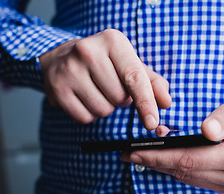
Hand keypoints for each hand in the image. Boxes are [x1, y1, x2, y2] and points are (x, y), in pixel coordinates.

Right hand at [40, 29, 170, 128]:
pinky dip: (90, 114)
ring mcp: (70, 70)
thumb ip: (151, 82)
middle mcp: (88, 51)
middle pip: (120, 98)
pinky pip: (85, 117)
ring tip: (96, 90)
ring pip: (103, 110)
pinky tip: (84, 97)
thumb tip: (166, 102)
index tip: (152, 122)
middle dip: (121, 100)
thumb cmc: (103, 62)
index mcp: (112, 41)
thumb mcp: (128, 63)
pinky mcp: (57, 89)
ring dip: (106, 107)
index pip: (134, 77)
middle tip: (110, 85)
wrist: (60, 58)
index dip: (146, 102)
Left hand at [122, 84, 223, 193]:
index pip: (189, 160)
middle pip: (184, 171)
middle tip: (127, 153)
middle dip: (153, 162)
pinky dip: (175, 166)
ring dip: (162, 165)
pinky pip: (194, 176)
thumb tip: (207, 131)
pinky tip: (162, 155)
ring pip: (187, 176)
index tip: (134, 152)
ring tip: (140, 152)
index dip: (159, 157)